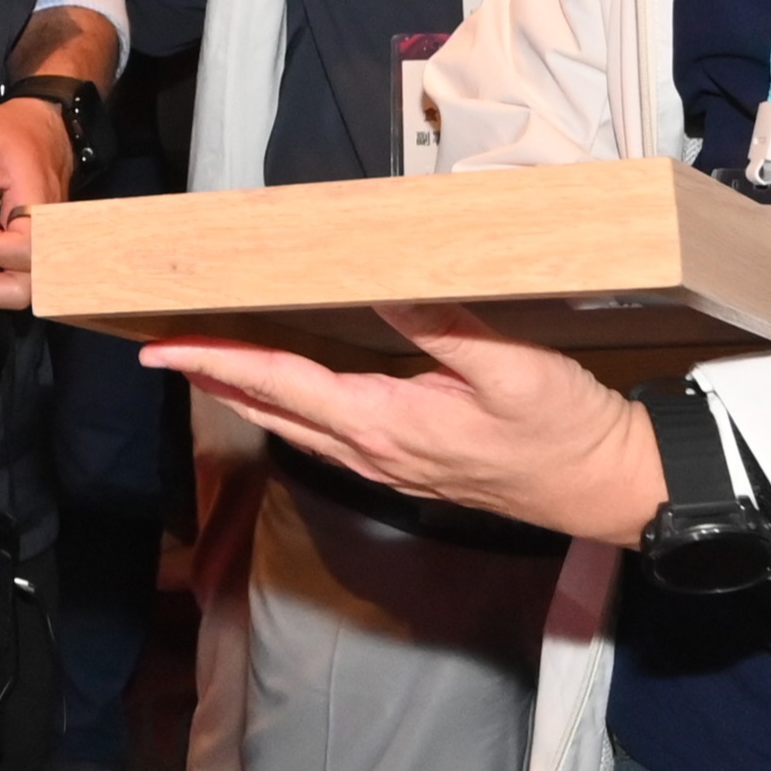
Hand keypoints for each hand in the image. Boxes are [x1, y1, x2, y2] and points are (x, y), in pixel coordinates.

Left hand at [144, 306, 670, 543]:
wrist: (607, 487)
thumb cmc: (564, 429)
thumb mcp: (511, 366)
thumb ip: (444, 323)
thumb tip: (385, 283)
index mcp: (385, 423)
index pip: (281, 385)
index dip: (217, 362)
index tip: (164, 348)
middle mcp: (373, 452)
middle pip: (273, 411)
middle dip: (214, 379)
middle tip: (163, 349)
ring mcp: (389, 467)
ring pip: (296, 427)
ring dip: (248, 395)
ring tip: (210, 364)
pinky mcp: (409, 468)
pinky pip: (327, 436)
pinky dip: (290, 408)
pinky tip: (290, 393)